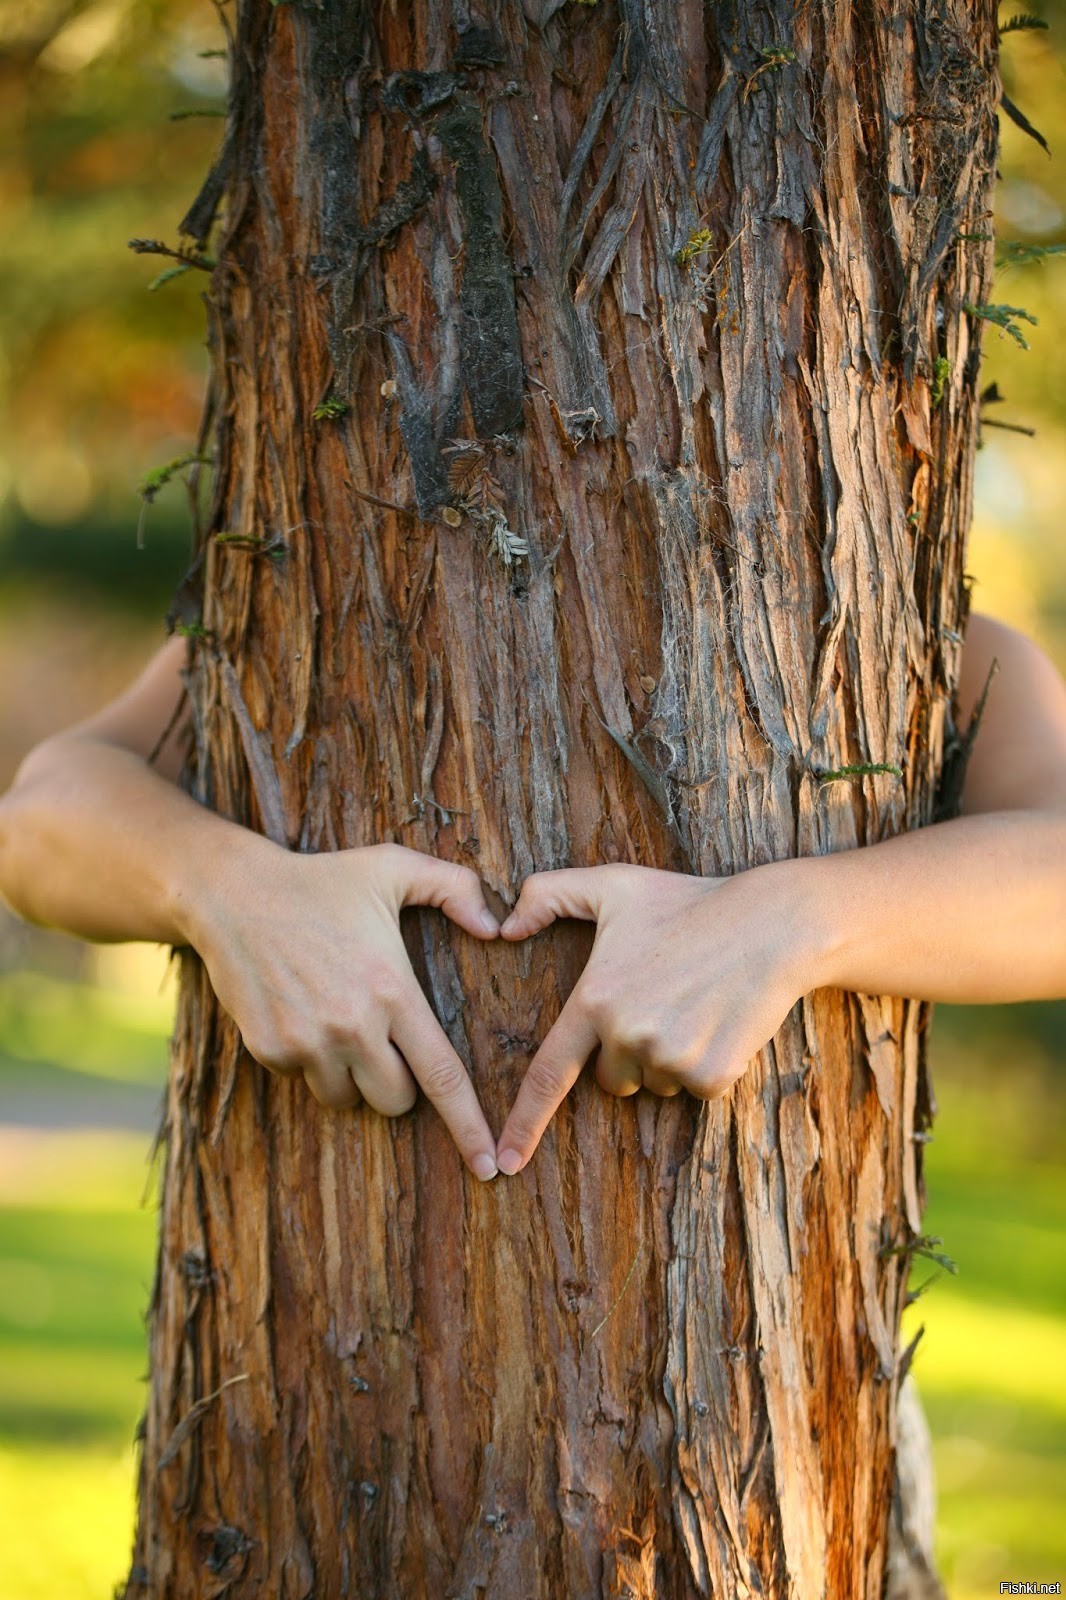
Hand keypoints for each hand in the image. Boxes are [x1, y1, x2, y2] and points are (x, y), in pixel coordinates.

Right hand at [182, 838, 501, 1179]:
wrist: (232, 894)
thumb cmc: (322, 879)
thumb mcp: (394, 867)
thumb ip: (457, 889)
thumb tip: (499, 927)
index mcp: (391, 991)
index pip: (441, 1075)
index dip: (468, 1125)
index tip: (489, 1167)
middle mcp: (351, 1026)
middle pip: (396, 1101)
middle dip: (399, 1083)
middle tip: (384, 1037)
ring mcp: (306, 1042)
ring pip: (347, 1097)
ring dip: (351, 1073)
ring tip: (337, 1015)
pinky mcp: (269, 1050)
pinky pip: (303, 1079)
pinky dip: (309, 1058)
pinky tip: (301, 1009)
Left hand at [494, 860, 821, 1172]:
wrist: (772, 924)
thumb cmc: (688, 902)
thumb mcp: (613, 884)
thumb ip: (548, 895)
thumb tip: (504, 929)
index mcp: (595, 999)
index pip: (549, 1073)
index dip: (523, 1122)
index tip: (505, 1161)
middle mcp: (627, 1034)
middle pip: (611, 1077)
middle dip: (629, 1053)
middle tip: (662, 1000)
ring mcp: (671, 1058)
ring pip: (656, 1084)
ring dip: (670, 1058)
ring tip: (694, 1003)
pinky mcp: (713, 1074)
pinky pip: (697, 1089)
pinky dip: (709, 1064)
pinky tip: (721, 1020)